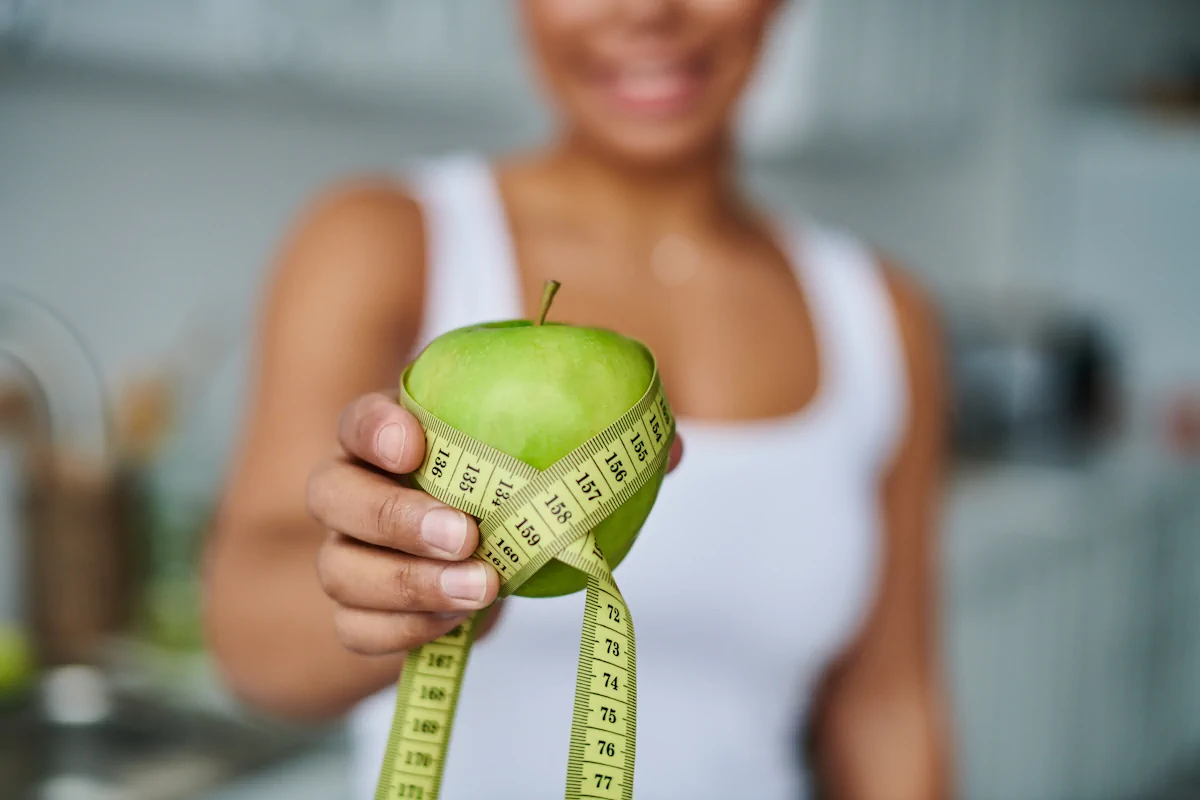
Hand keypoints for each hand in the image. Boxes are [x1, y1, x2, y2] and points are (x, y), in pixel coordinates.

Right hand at [307, 392, 684, 656]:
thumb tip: (670, 449)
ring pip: (340, 569)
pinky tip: (459, 624)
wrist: (464, 576)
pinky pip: (358, 629)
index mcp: (393, 441)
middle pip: (334, 493)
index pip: (358, 421)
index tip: (415, 442)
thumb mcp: (550, 469)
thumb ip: (600, 451)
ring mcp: (346, 555)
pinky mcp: (355, 615)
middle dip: (395, 514)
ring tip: (483, 590)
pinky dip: (407, 630)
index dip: (375, 428)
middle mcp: (353, 492)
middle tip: (466, 534)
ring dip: (408, 583)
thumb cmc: (508, 505)